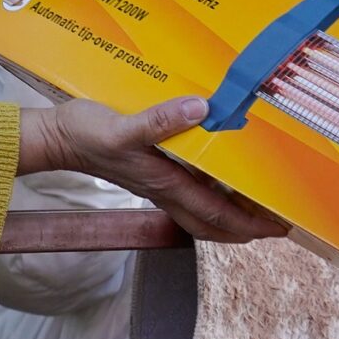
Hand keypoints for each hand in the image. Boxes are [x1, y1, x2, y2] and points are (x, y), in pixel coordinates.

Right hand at [18, 96, 288, 242]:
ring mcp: (158, 186)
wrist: (58, 139)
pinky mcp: (151, 175)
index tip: (280, 226)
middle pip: (214, 225)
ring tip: (256, 214)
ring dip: (231, 220)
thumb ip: (160, 121)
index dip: (252, 223)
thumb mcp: (123, 126)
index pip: (218, 214)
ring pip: (202, 215)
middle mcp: (167, 191)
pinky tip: (218, 186)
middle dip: (247, 229)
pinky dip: (211, 201)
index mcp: (168, 184)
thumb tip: (200, 109)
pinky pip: (189, 198)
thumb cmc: (89, 134)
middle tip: (278, 226)